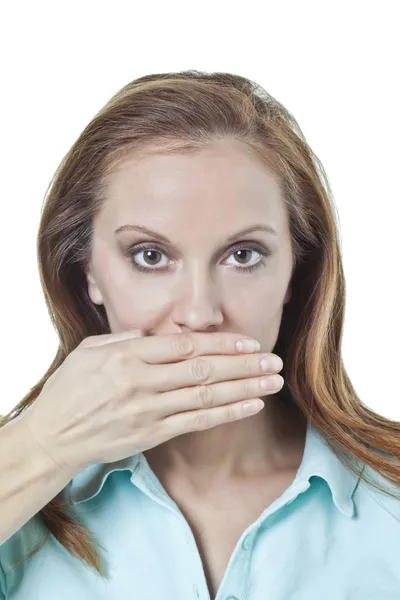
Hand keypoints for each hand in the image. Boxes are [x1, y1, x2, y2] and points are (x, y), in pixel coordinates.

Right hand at [22, 330, 283, 476]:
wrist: (52, 436)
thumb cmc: (69, 389)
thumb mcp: (88, 351)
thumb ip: (123, 338)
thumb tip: (152, 333)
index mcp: (127, 355)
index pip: (185, 345)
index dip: (221, 344)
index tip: (248, 342)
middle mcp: (142, 381)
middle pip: (203, 369)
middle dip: (243, 364)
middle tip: (274, 360)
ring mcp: (148, 410)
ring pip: (206, 395)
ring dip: (244, 388)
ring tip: (273, 381)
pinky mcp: (151, 434)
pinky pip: (196, 422)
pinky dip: (226, 413)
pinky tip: (251, 406)